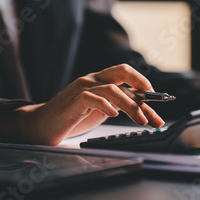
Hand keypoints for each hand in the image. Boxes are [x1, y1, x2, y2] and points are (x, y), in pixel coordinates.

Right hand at [0, 64, 164, 144]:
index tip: (160, 99)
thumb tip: (143, 109)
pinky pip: (92, 98)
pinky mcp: (73, 101)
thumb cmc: (72, 117)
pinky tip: (114, 115)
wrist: (40, 125)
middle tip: (154, 111)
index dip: (144, 85)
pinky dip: (106, 106)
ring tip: (141, 121)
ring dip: (130, 105)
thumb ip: (118, 104)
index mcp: (100, 79)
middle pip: (122, 73)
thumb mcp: (101, 109)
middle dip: (143, 90)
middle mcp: (92, 79)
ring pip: (112, 89)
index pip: (127, 75)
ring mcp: (82, 88)